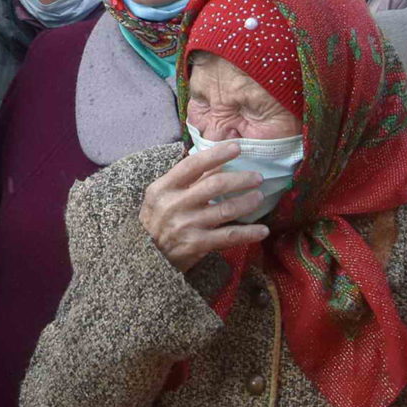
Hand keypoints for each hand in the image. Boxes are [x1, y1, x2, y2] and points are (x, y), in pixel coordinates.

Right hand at [137, 143, 273, 271]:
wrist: (144, 258)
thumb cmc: (155, 221)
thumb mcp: (161, 196)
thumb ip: (185, 180)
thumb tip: (216, 162)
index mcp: (163, 188)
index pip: (192, 165)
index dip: (216, 154)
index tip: (236, 148)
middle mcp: (174, 204)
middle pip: (215, 185)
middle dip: (241, 179)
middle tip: (257, 177)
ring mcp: (186, 225)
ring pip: (225, 209)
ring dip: (247, 202)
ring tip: (259, 197)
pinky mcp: (196, 245)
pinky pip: (228, 236)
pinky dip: (248, 233)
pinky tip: (262, 230)